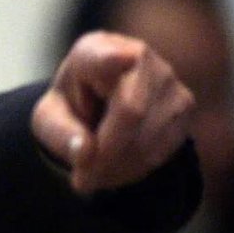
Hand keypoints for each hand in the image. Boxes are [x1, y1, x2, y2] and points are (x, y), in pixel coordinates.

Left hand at [32, 31, 195, 194]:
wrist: (99, 107)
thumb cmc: (70, 108)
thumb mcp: (48, 120)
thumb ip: (60, 134)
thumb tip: (85, 153)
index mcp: (94, 50)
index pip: (105, 57)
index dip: (113, 59)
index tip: (125, 57)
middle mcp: (138, 56)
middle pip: (130, 112)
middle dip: (105, 155)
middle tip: (82, 182)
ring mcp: (167, 79)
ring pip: (149, 136)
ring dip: (118, 168)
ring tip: (95, 175)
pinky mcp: (185, 105)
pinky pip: (164, 148)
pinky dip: (137, 168)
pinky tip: (118, 167)